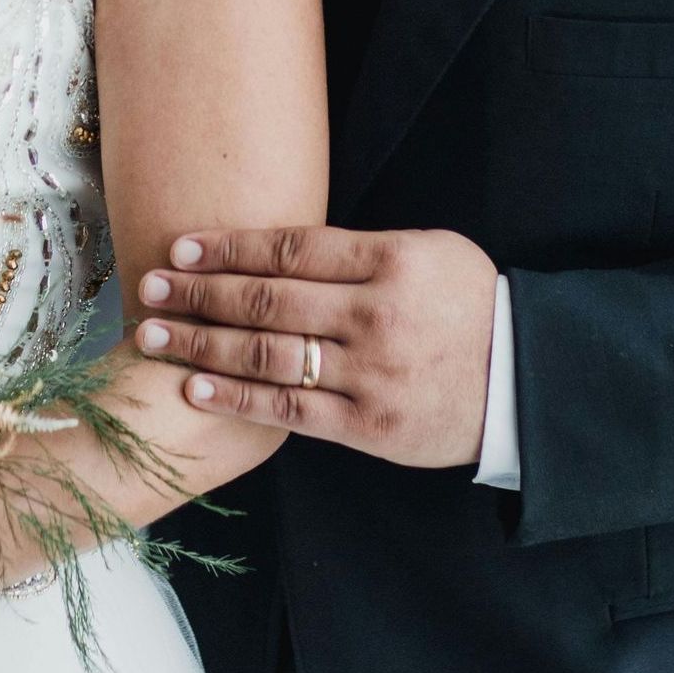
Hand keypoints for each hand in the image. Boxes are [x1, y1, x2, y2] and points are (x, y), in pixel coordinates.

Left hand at [135, 226, 497, 467]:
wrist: (524, 381)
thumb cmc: (470, 306)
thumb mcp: (429, 252)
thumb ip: (359, 251)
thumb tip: (274, 246)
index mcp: (391, 261)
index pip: (290, 248)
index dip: (228, 247)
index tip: (182, 247)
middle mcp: (375, 315)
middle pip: (266, 300)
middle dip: (198, 293)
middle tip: (149, 286)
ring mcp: (370, 374)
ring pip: (266, 355)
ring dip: (200, 343)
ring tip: (152, 334)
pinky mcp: (368, 425)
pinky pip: (288, 410)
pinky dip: (236, 397)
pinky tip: (195, 386)